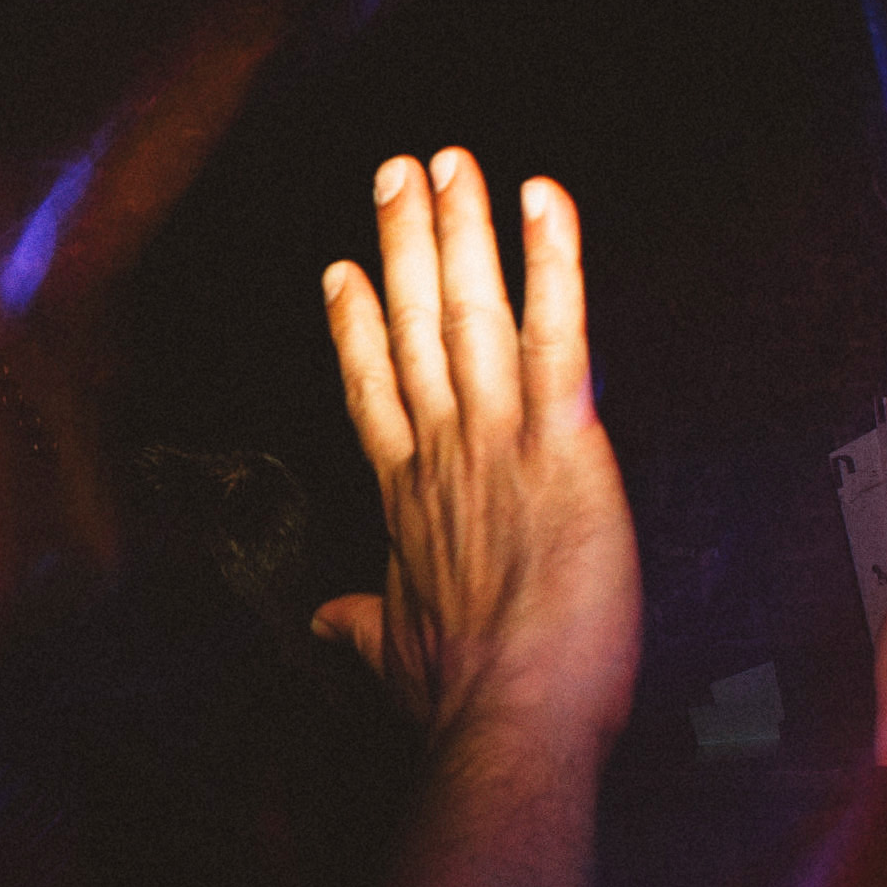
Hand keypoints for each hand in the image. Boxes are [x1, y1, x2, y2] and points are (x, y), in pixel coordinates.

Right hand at [320, 151, 639, 750]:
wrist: (510, 724)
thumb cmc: (459, 701)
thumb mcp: (393, 656)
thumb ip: (360, 623)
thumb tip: (324, 621)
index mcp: (406, 496)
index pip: (373, 389)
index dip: (359, 326)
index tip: (343, 272)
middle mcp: (442, 452)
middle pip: (415, 327)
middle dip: (405, 242)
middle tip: (399, 172)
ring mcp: (497, 440)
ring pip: (472, 312)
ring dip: (460, 229)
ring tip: (449, 162)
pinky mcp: (563, 443)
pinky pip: (557, 336)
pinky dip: (553, 264)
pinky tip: (545, 199)